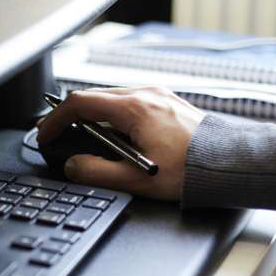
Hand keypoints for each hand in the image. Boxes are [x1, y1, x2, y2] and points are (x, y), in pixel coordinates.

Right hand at [37, 86, 205, 200]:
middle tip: (59, 136)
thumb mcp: (135, 180)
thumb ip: (96, 173)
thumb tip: (73, 167)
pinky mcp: (168, 103)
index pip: (79, 104)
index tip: (46, 134)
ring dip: (93, 117)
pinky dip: (114, 117)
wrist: (229, 165)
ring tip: (85, 140)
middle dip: (71, 117)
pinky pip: (131, 104)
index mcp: (133, 108)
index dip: (55, 120)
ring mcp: (158, 96)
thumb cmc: (191, 172)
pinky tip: (116, 138)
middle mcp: (145, 95)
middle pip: (93, 98)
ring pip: (112, 99)